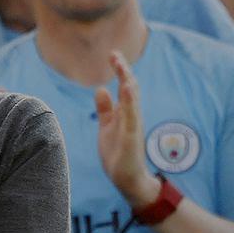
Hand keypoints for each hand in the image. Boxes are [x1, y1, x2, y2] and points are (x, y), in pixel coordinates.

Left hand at [95, 51, 159, 207]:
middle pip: (130, 87)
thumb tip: (100, 89)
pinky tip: (126, 89)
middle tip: (115, 54)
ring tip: (121, 66)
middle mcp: (131, 115)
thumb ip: (105, 108)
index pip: (124, 86)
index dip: (120, 70)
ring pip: (132, 99)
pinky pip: (132, 115)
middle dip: (124, 70)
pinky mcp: (131, 136)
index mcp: (125, 112)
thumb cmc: (118, 153)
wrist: (127, 178)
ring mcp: (133, 125)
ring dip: (127, 81)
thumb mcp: (107, 126)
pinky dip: (129, 101)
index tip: (113, 55)